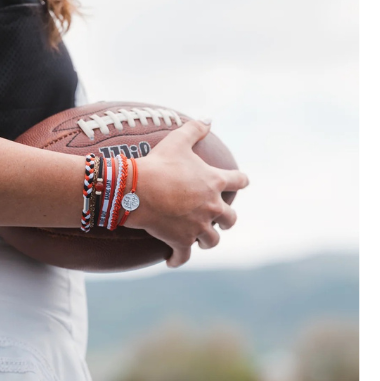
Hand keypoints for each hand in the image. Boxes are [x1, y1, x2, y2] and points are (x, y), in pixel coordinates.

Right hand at [125, 119, 248, 267]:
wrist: (137, 190)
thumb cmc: (158, 164)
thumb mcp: (177, 141)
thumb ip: (195, 129)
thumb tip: (209, 119)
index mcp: (214, 182)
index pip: (239, 181)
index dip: (241, 180)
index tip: (242, 182)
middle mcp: (211, 207)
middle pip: (229, 219)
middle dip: (226, 220)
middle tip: (220, 220)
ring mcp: (198, 227)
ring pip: (211, 240)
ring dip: (207, 241)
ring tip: (200, 241)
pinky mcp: (181, 241)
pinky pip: (183, 256)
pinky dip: (178, 259)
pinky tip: (172, 261)